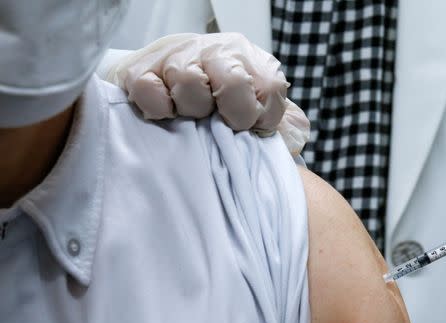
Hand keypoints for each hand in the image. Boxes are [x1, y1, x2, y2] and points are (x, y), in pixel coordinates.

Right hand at [106, 32, 309, 152]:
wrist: (167, 82)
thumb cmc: (219, 105)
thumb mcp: (258, 110)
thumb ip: (283, 124)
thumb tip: (294, 137)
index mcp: (249, 60)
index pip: (270, 87)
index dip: (262, 116)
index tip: (252, 127)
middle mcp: (216, 51)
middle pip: (233, 81)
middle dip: (232, 112)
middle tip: (221, 122)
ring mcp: (177, 56)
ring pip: (190, 81)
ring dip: (192, 109)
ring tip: (191, 116)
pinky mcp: (139, 69)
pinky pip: (147, 88)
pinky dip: (157, 107)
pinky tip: (166, 113)